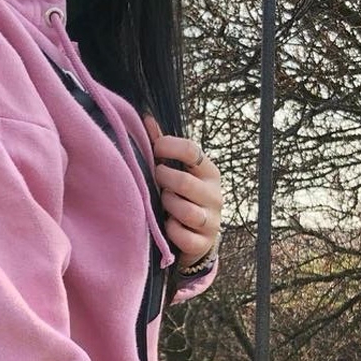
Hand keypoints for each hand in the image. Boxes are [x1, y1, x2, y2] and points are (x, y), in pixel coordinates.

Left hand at [142, 114, 222, 270]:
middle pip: (183, 181)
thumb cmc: (183, 196)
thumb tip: (146, 117)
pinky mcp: (204, 243)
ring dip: (167, 206)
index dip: (167, 146)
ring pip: (184, 210)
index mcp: (209, 171)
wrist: (198, 238)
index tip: (154, 151)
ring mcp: (212, 220)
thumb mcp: (178, 171)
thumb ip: (162, 145)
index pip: (191, 150)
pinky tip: (167, 226)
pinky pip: (182, 236)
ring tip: (163, 203)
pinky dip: (171, 231)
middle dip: (163, 180)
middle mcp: (215, 194)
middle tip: (156, 180)